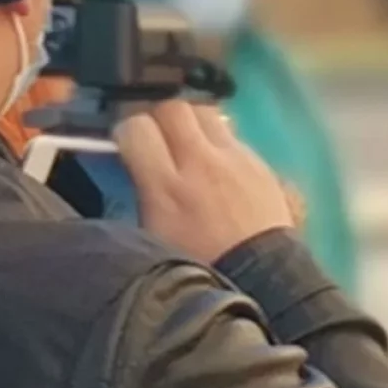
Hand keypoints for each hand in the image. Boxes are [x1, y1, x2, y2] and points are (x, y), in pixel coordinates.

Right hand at [114, 100, 294, 262]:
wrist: (262, 279)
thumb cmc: (199, 267)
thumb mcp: (153, 237)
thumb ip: (142, 192)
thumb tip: (134, 165)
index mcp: (166, 186)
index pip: (136, 128)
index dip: (126, 132)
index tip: (127, 144)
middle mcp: (200, 162)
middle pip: (172, 108)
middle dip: (158, 118)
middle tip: (156, 137)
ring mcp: (235, 158)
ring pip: (205, 112)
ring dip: (190, 123)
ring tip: (186, 143)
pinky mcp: (260, 161)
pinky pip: (231, 135)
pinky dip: (218, 141)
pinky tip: (217, 165)